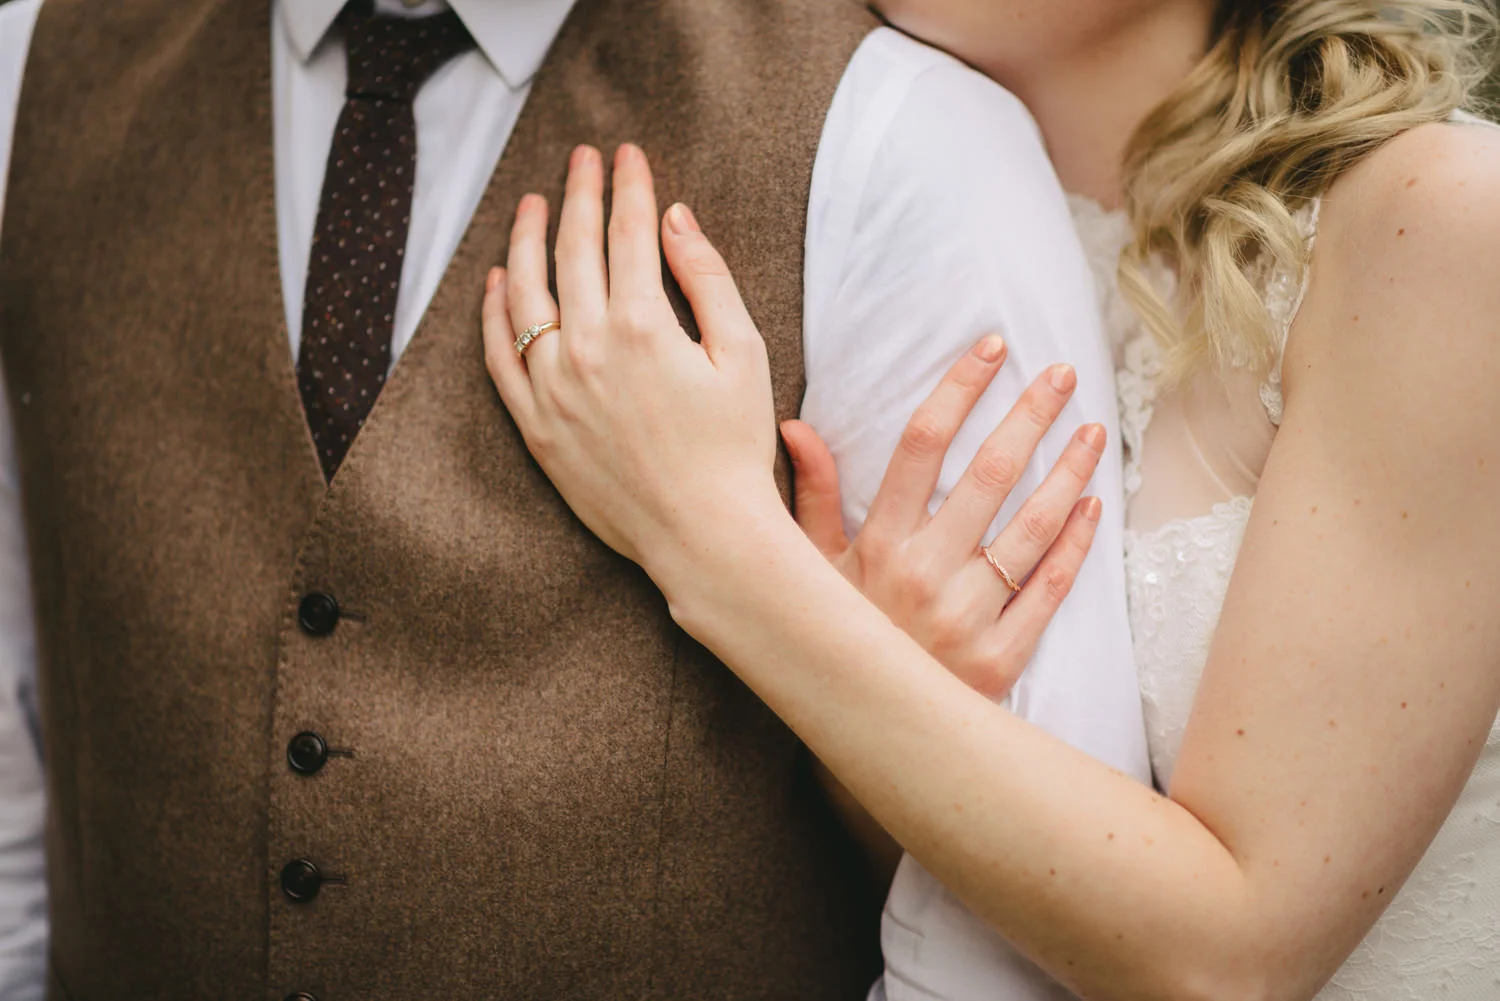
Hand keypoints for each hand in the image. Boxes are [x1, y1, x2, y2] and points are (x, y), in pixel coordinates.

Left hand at [481, 144, 784, 574]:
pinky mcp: (536, 426)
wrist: (703, 534)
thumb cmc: (734, 448)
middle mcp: (586, 348)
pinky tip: (499, 282)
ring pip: (525, 295)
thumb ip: (707, 278)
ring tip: (531, 204)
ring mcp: (552, 388)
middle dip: (578, 195)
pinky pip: (500, 358)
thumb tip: (676, 219)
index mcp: (642, 324)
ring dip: (526, 240)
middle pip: (573, 251)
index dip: (628, 186)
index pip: (628, 233)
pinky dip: (494, 314)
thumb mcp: (742, 354)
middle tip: (581, 158)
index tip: (627, 155)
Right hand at [781, 343, 1105, 696]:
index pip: (922, 445)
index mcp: (879, 544)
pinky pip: (1049, 591)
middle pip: (989, 474)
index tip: (991, 347)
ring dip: (1068, 474)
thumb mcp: (813, 569)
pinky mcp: (1000, 658)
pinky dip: (1074, 546)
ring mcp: (967, 618)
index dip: (959, 388)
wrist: (864, 732)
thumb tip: (796, 426)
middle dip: (1030, 415)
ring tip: (1092, 432)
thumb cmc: (841, 636)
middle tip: (1062, 374)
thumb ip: (813, 496)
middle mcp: (924, 574)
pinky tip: (1091, 507)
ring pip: (1031, 529)